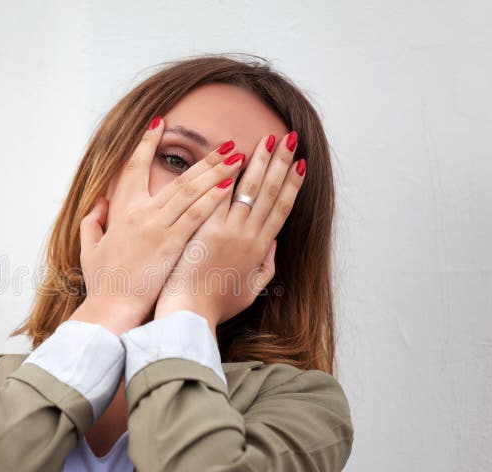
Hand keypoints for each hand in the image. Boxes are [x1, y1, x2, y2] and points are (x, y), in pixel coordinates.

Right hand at [70, 116, 245, 334]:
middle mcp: (141, 213)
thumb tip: (100, 203)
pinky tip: (230, 185)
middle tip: (225, 142)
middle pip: (178, 177)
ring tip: (236, 156)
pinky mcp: (172, 244)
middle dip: (204, 158)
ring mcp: (157, 227)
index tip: (160, 123)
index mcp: (122, 211)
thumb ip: (93, 222)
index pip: (134, 167)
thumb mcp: (90, 249)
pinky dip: (213, 198)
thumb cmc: (102, 283)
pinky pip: (196, 216)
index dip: (146, 143)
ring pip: (191, 191)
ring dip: (216, 172)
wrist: (111, 308)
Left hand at [154, 131, 306, 331]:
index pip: (281, 209)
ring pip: (250, 189)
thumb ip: (265, 267)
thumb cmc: (215, 306)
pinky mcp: (207, 229)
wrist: (191, 313)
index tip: (300, 164)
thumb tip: (273, 244)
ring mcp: (229, 231)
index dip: (292, 185)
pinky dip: (229, 174)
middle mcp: (249, 236)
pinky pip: (221, 195)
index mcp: (260, 250)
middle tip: (289, 139)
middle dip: (282, 163)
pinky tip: (235, 153)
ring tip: (270, 138)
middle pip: (270, 193)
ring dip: (261, 161)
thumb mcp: (250, 291)